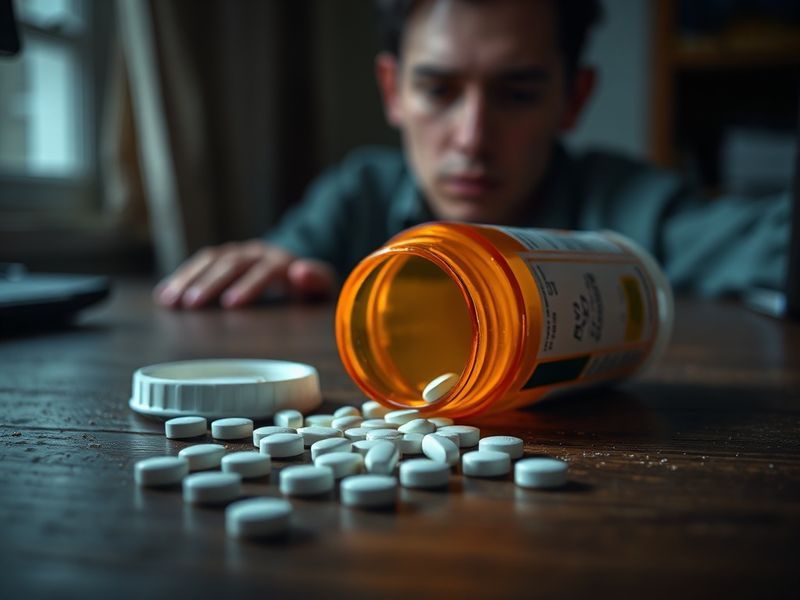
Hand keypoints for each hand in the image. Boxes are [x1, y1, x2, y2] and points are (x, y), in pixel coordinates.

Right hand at [153, 240, 335, 308]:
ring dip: (188, 279)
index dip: (249, 285)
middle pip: (231, 264)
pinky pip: (200, 262)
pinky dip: (181, 277)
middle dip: (210, 283)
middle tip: (190, 304)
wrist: (298, 268)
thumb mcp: (322, 287)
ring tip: (170, 301)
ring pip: (211, 260)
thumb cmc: (309, 287)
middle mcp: (257, 252)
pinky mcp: (224, 256)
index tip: (231, 304)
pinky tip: (164, 295)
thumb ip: (316, 281)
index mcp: (282, 261)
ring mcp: (238, 252)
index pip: (264, 270)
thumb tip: (300, 272)